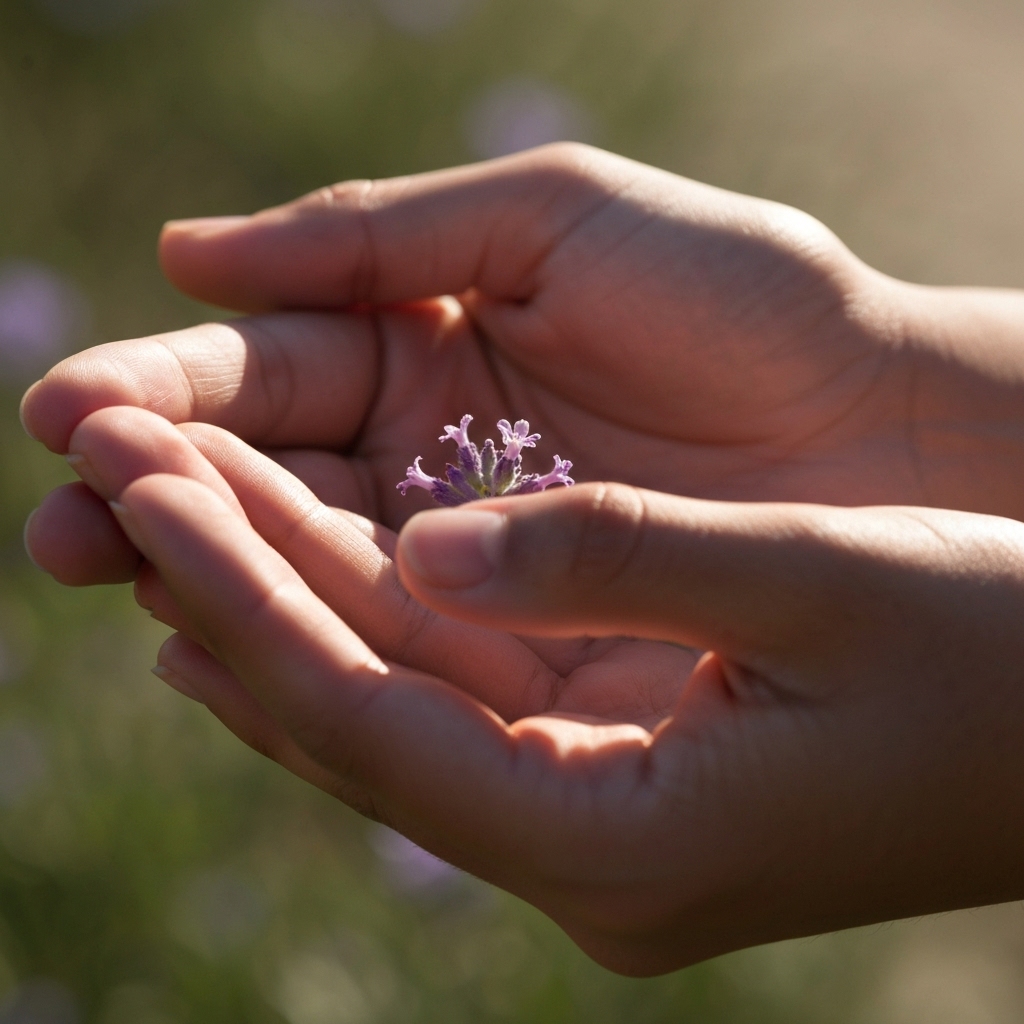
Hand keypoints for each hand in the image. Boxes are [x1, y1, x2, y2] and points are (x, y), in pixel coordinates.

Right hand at [21, 143, 1023, 593]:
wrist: (877, 422)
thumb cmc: (741, 299)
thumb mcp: (552, 217)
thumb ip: (375, 234)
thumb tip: (188, 251)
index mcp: (424, 334)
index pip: (268, 368)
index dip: (171, 392)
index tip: (75, 417)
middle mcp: (428, 445)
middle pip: (267, 473)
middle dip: (160, 492)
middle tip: (61, 521)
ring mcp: (465, 538)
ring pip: (315, 556)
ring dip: (212, 563)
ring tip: (108, 567)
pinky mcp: (516, 619)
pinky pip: (399, 631)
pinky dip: (317, 630)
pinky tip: (227, 641)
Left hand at [53, 407, 1023, 974]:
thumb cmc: (989, 652)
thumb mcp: (816, 580)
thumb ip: (619, 561)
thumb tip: (438, 542)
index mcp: (621, 843)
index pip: (369, 714)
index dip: (242, 592)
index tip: (145, 479)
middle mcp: (581, 854)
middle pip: (353, 711)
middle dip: (228, 577)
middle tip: (119, 458)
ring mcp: (590, 822)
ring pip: (387, 703)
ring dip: (276, 596)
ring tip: (165, 499)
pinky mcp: (610, 774)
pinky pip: (441, 700)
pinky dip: (352, 631)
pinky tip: (268, 586)